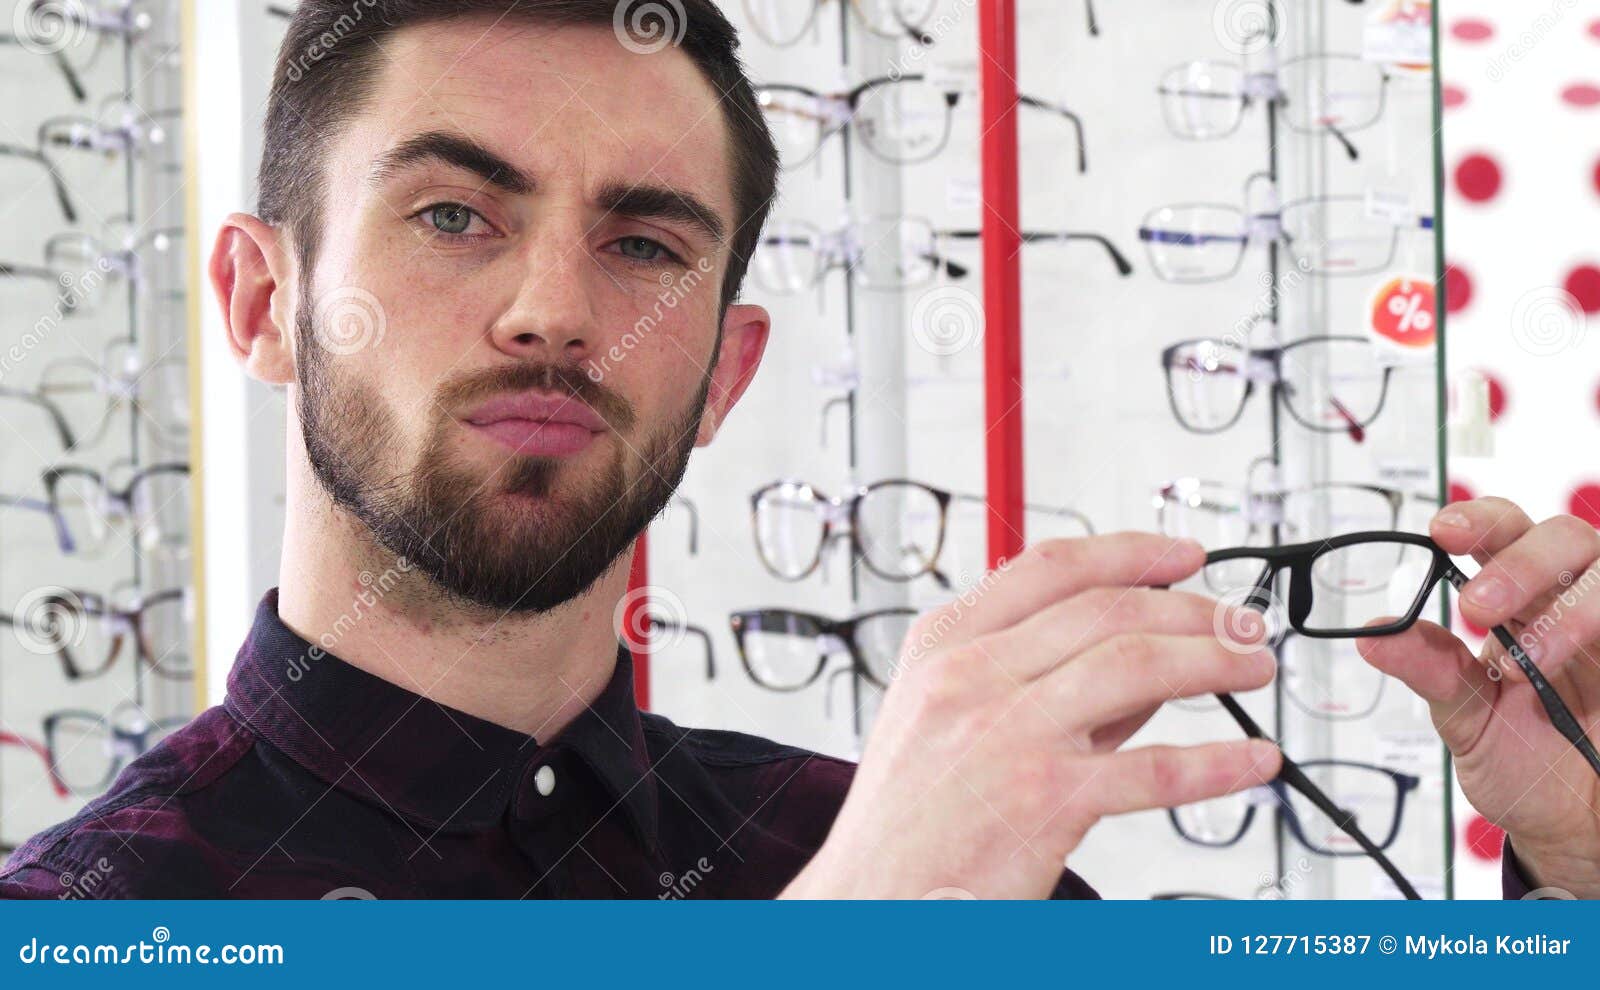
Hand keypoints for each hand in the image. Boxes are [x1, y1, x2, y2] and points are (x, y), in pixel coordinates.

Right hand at [782, 532, 1281, 898]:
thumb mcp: (943, 716)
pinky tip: (1250, 761)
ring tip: (1252, 669)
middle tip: (1240, 622)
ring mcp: (1008, 733)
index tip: (1182, 556)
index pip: (1051, 568)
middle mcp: (973, 677)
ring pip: (1134, 665)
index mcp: (945, 644)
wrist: (872, 896)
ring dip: (1212, 659)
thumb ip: (1036, 677)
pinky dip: (1217, 762)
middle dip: (1192, 608)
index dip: (1131, 552)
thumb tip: (1134, 653)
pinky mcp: (1044, 799)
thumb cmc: (909, 814)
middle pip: (1107, 609)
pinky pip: (1152, 769)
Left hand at [1357, 497, 1599, 896]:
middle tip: (1477, 606)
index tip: (1442, 532)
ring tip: (1528, 654)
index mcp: (1519, 601)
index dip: (1478, 521)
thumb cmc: (1523, 761)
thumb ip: (1429, 671)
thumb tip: (1374, 635)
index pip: (1502, 532)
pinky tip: (1576, 663)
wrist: (1572, 824)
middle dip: (1519, 561)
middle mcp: (1570, 602)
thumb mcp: (1465, 719)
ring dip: (1569, 608)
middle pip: (1564, 537)